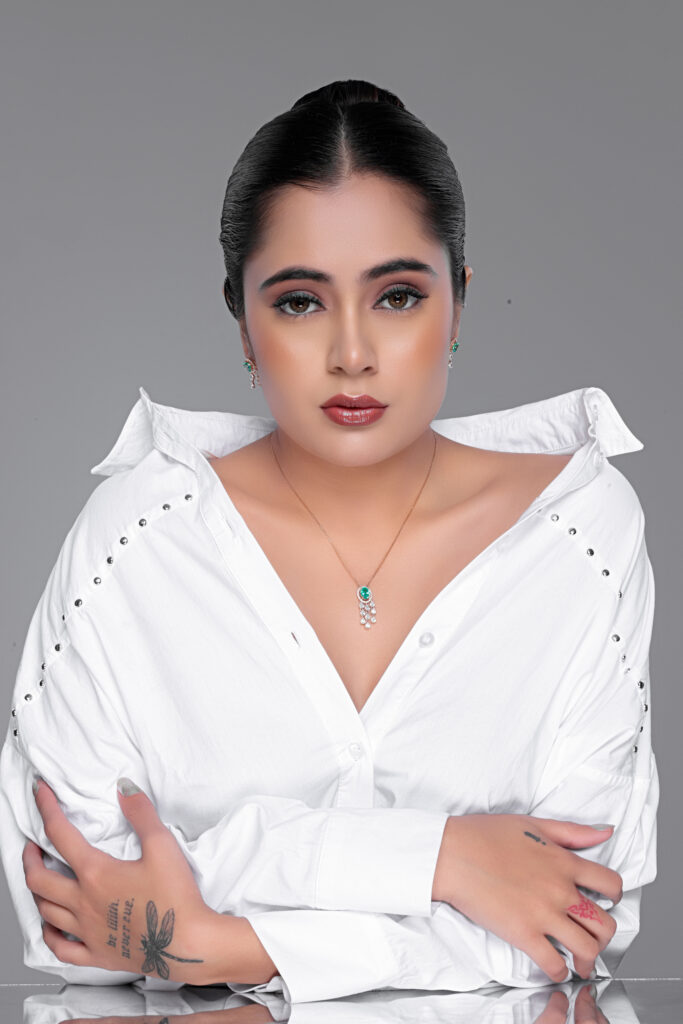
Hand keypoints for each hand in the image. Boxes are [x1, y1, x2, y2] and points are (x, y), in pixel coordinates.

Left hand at [23, 776, 228, 983]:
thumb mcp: (163, 845)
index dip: (47, 809)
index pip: (60, 835)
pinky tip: (50, 925)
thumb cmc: (176, 896)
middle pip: (39, 879)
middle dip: (30, 858)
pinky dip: (48, 934)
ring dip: (37, 891)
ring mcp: (86, 931)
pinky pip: (60, 947)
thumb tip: (124, 787)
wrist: (188, 944)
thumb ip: (141, 813)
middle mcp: (83, 902)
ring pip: (45, 911)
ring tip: (41, 879)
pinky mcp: (96, 954)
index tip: (40, 793)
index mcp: (96, 873)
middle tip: (32, 846)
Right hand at [433, 814, 621, 981]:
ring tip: (581, 962)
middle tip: (594, 937)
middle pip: (605, 923)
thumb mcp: (533, 824)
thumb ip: (573, 832)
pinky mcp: (523, 934)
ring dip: (588, 959)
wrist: (452, 853)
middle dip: (604, 935)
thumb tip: (606, 833)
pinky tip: (555, 968)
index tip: (608, 902)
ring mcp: (543, 914)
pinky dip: (560, 971)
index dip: (615, 896)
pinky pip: (554, 963)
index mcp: (564, 862)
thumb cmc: (484, 835)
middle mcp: (560, 890)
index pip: (610, 884)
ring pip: (586, 948)